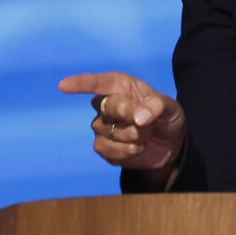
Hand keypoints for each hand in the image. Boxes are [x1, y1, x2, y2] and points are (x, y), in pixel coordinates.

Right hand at [59, 72, 186, 172]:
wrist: (168, 145)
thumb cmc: (165, 117)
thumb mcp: (171, 107)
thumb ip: (158, 106)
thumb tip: (138, 117)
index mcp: (120, 86)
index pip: (97, 83)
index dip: (80, 84)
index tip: (64, 86)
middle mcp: (106, 104)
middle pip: (108, 107)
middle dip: (129, 115)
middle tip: (146, 121)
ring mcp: (101, 126)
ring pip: (109, 131)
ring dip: (133, 136)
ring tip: (146, 135)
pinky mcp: (103, 146)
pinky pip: (107, 149)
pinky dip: (127, 151)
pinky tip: (137, 148)